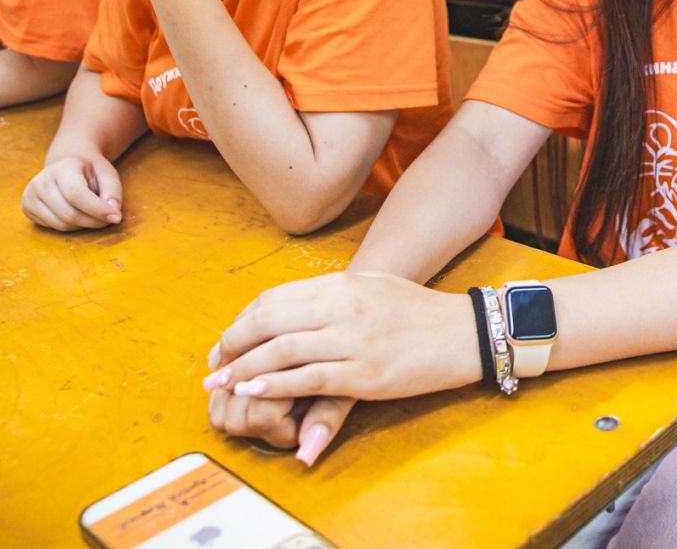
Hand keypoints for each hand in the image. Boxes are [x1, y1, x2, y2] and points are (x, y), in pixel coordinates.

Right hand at [21, 154, 122, 229]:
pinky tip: (77, 213)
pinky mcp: (27, 208)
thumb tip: (113, 212)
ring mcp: (30, 195)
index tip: (116, 217)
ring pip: (62, 224)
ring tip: (93, 214)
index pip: (76, 194)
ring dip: (84, 225)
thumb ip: (113, 191)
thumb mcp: (106, 174)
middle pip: (69, 214)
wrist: (66, 165)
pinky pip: (53, 227)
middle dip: (94, 221)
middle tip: (109, 218)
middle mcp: (41, 181)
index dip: (97, 209)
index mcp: (62, 167)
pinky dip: (71, 226)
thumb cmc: (89, 171)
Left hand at [203, 272, 482, 460]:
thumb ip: (335, 294)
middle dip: (233, 343)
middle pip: (269, 321)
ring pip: (281, 351)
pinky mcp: (363, 374)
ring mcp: (352, 341)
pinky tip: (254, 391)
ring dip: (243, 367)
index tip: (228, 339)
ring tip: (222, 381)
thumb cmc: (417, 310)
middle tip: (215, 362)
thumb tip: (298, 307)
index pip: (276, 298)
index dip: (243, 320)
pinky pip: (308, 379)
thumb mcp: (373, 288)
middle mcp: (341, 308)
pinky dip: (274, 385)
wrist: (461, 332)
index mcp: (342, 285)